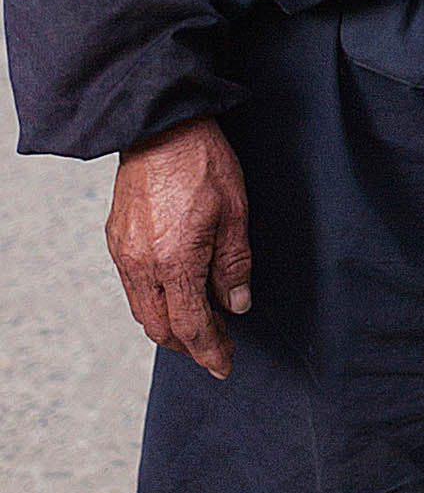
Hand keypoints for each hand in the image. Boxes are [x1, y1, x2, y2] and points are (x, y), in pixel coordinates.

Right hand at [108, 121, 251, 377]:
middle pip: (162, 328)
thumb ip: (235, 264)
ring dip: (170, 326)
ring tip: (198, 326)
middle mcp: (143, 265)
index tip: (224, 365)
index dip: (210, 351)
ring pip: (143, 311)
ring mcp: (124, 254)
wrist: (160, 127)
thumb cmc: (202, 163)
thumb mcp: (235, 212)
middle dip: (189, 345)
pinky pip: (132, 288)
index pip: (192, 326)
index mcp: (176, 262)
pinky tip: (175, 294)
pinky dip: (154, 302)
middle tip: (215, 348)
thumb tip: (237, 305)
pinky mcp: (116, 240)